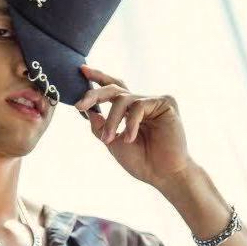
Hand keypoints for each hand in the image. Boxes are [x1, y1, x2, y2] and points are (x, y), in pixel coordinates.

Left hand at [75, 64, 192, 188]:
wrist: (163, 175)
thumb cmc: (141, 162)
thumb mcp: (112, 143)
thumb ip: (99, 126)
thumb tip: (87, 110)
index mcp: (130, 111)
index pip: (113, 89)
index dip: (98, 78)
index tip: (82, 70)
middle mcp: (142, 103)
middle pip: (115, 88)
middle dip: (95, 95)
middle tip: (80, 105)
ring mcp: (154, 102)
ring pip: (123, 99)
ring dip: (112, 121)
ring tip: (109, 140)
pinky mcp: (166, 103)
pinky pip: (139, 106)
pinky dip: (130, 123)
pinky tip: (130, 138)